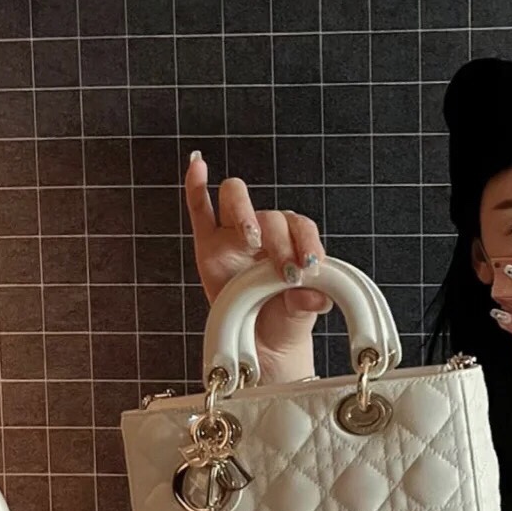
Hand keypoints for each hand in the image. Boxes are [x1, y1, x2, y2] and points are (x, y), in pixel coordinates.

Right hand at [184, 153, 330, 368]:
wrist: (258, 345)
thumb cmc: (281, 322)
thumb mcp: (300, 318)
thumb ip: (307, 303)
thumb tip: (315, 297)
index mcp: (292, 241)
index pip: (301, 226)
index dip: (307, 242)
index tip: (311, 267)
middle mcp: (264, 231)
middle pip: (271, 215)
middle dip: (280, 242)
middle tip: (287, 273)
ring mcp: (232, 235)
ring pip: (235, 199)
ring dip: (244, 212)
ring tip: (252, 238)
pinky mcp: (207, 245)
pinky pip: (199, 209)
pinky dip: (196, 184)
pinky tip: (197, 165)